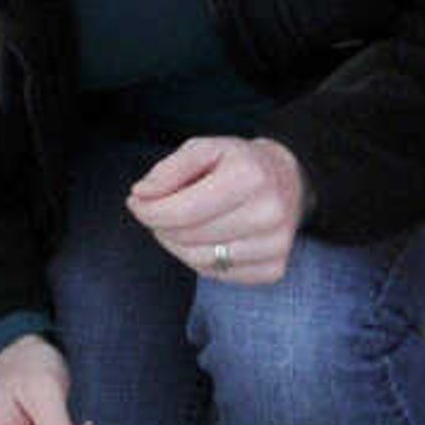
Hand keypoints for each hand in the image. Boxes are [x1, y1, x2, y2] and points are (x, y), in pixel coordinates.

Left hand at [125, 135, 307, 286]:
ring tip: (181, 224)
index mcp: (250, 177)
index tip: (136, 203)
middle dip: (161, 225)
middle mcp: (268, 213)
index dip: (150, 211)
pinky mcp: (274, 269)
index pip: (183, 210)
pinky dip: (201, 259)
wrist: (288, 179)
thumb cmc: (237, 163)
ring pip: (200, 260)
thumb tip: (140, 196)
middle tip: (157, 210)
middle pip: (189, 237)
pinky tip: (206, 239)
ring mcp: (275, 245)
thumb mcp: (203, 149)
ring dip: (178, 244)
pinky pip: (218, 275)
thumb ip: (168, 170)